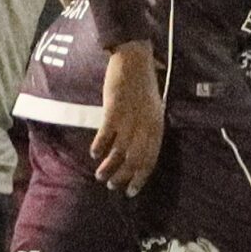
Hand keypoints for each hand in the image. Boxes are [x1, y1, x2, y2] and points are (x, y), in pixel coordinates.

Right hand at [91, 41, 163, 195]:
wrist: (134, 60)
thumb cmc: (143, 85)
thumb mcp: (153, 109)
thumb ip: (148, 130)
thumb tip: (138, 153)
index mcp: (157, 127)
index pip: (150, 160)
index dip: (140, 178)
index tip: (131, 191)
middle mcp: (145, 126)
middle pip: (134, 160)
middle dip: (123, 177)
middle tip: (111, 185)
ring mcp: (129, 119)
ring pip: (119, 151)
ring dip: (109, 167)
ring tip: (100, 176)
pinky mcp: (114, 110)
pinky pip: (105, 134)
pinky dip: (99, 146)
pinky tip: (94, 154)